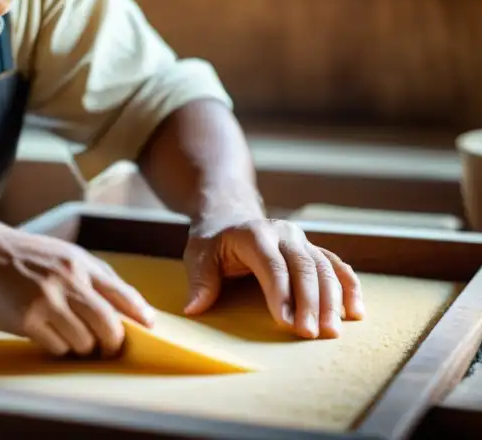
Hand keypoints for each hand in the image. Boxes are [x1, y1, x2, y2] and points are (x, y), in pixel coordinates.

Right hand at [0, 230, 153, 356]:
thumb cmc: (20, 256)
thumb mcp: (62, 253)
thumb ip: (91, 276)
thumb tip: (125, 306)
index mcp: (80, 263)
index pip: (123, 295)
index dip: (140, 316)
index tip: (149, 329)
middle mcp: (69, 281)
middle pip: (110, 326)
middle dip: (111, 343)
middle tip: (105, 348)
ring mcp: (48, 300)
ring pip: (85, 343)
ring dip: (80, 347)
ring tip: (66, 337)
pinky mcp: (27, 319)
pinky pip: (57, 347)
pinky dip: (56, 348)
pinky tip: (45, 336)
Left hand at [182, 217, 364, 337]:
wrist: (229, 215)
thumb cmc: (212, 242)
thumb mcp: (198, 255)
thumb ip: (200, 281)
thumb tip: (194, 308)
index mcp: (254, 234)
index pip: (272, 265)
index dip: (280, 294)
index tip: (285, 324)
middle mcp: (282, 233)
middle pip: (303, 268)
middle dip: (309, 303)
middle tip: (311, 334)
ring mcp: (301, 240)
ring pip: (324, 268)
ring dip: (332, 300)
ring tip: (332, 331)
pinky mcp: (312, 249)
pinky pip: (336, 266)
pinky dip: (349, 287)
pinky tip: (355, 312)